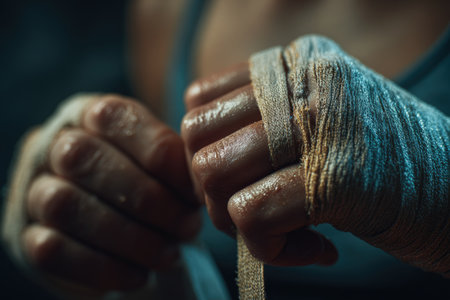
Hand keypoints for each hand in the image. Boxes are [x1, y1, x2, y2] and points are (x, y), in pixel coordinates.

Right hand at [20, 94, 200, 290]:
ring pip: (65, 205)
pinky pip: (52, 249)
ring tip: (168, 254)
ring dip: (128, 236)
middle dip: (148, 199)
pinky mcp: (26, 235)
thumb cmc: (145, 183)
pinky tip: (139, 274)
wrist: (114, 224)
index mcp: (87, 113)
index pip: (115, 116)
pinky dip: (104, 266)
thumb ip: (175, 160)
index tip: (195, 190)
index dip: (160, 154)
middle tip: (187, 227)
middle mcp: (51, 145)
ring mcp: (31, 189)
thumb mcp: (160, 161)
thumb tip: (200, 182)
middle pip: (84, 158)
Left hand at [181, 63, 337, 266]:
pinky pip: (250, 213)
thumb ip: (261, 126)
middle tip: (254, 211)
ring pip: (213, 171)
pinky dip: (267, 246)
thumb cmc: (375, 164)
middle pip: (195, 135)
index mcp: (294, 62)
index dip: (206, 151)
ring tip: (280, 231)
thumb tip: (200, 167)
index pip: (200, 99)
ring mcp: (319, 123)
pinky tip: (312, 248)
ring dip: (233, 220)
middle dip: (210, 189)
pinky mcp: (335, 176)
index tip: (238, 180)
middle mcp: (303, 79)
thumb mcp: (322, 120)